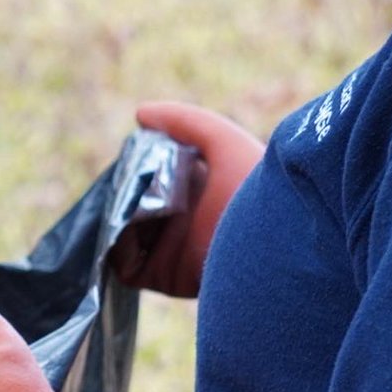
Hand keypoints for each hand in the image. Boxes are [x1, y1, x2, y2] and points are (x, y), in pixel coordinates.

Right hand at [113, 102, 263, 297]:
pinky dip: (115, 245)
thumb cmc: (255, 187)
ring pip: (123, 236)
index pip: (156, 179)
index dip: (138, 165)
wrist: (278, 241)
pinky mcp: (165, 277)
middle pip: (134, 207)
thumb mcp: (223, 141)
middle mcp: (184, 227)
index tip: (131, 153)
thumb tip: (140, 114)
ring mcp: (172, 254)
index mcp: (200, 195)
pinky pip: (125, 265)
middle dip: (120, 192)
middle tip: (118, 177)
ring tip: (118, 198)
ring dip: (114, 217)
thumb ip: (184, 121)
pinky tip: (123, 221)